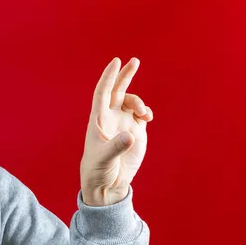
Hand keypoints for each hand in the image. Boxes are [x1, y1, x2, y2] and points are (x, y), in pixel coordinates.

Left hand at [80, 57, 153, 205]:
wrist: (108, 184)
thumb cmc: (98, 171)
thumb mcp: (104, 159)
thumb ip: (117, 146)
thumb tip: (131, 134)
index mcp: (98, 120)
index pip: (102, 93)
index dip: (108, 77)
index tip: (115, 62)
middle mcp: (110, 118)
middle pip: (117, 91)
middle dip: (125, 75)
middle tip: (134, 60)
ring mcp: (123, 124)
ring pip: (131, 102)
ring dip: (139, 102)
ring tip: (144, 114)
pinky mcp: (135, 132)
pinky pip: (141, 114)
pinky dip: (146, 111)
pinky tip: (147, 117)